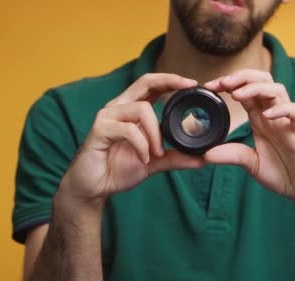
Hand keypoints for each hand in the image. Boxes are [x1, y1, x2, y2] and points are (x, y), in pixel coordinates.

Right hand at [60, 73, 205, 205]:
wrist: (92, 188)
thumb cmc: (116, 170)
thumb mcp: (153, 164)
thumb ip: (174, 158)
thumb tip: (202, 159)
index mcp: (130, 110)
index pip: (151, 85)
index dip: (171, 79)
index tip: (192, 83)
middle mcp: (118, 108)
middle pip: (144, 82)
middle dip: (168, 81)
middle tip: (188, 86)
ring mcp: (107, 117)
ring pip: (141, 109)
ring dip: (155, 132)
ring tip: (158, 154)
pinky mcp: (99, 130)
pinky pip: (128, 130)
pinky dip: (141, 145)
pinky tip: (144, 158)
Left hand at [204, 70, 294, 205]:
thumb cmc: (282, 173)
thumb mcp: (250, 163)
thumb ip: (232, 155)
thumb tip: (206, 154)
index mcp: (260, 119)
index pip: (244, 91)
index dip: (228, 84)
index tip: (210, 86)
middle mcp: (273, 115)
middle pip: (262, 81)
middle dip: (242, 77)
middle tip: (223, 83)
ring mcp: (288, 122)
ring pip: (278, 90)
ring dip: (256, 88)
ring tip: (238, 95)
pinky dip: (284, 109)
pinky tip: (268, 115)